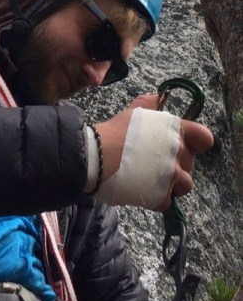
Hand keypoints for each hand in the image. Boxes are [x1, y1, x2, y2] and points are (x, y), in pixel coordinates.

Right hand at [93, 95, 212, 209]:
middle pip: (190, 164)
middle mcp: (178, 154)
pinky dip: (156, 199)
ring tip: (150, 179)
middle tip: (153, 162)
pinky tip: (141, 190)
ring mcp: (171, 178)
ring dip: (171, 184)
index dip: (196, 143)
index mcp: (176, 131)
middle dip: (175, 164)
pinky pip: (167, 202)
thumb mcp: (134, 112)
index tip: (183, 145)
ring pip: (184, 185)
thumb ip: (150, 104)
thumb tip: (159, 98)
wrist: (95, 157)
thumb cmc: (114, 132)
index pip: (205, 138)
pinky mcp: (160, 197)